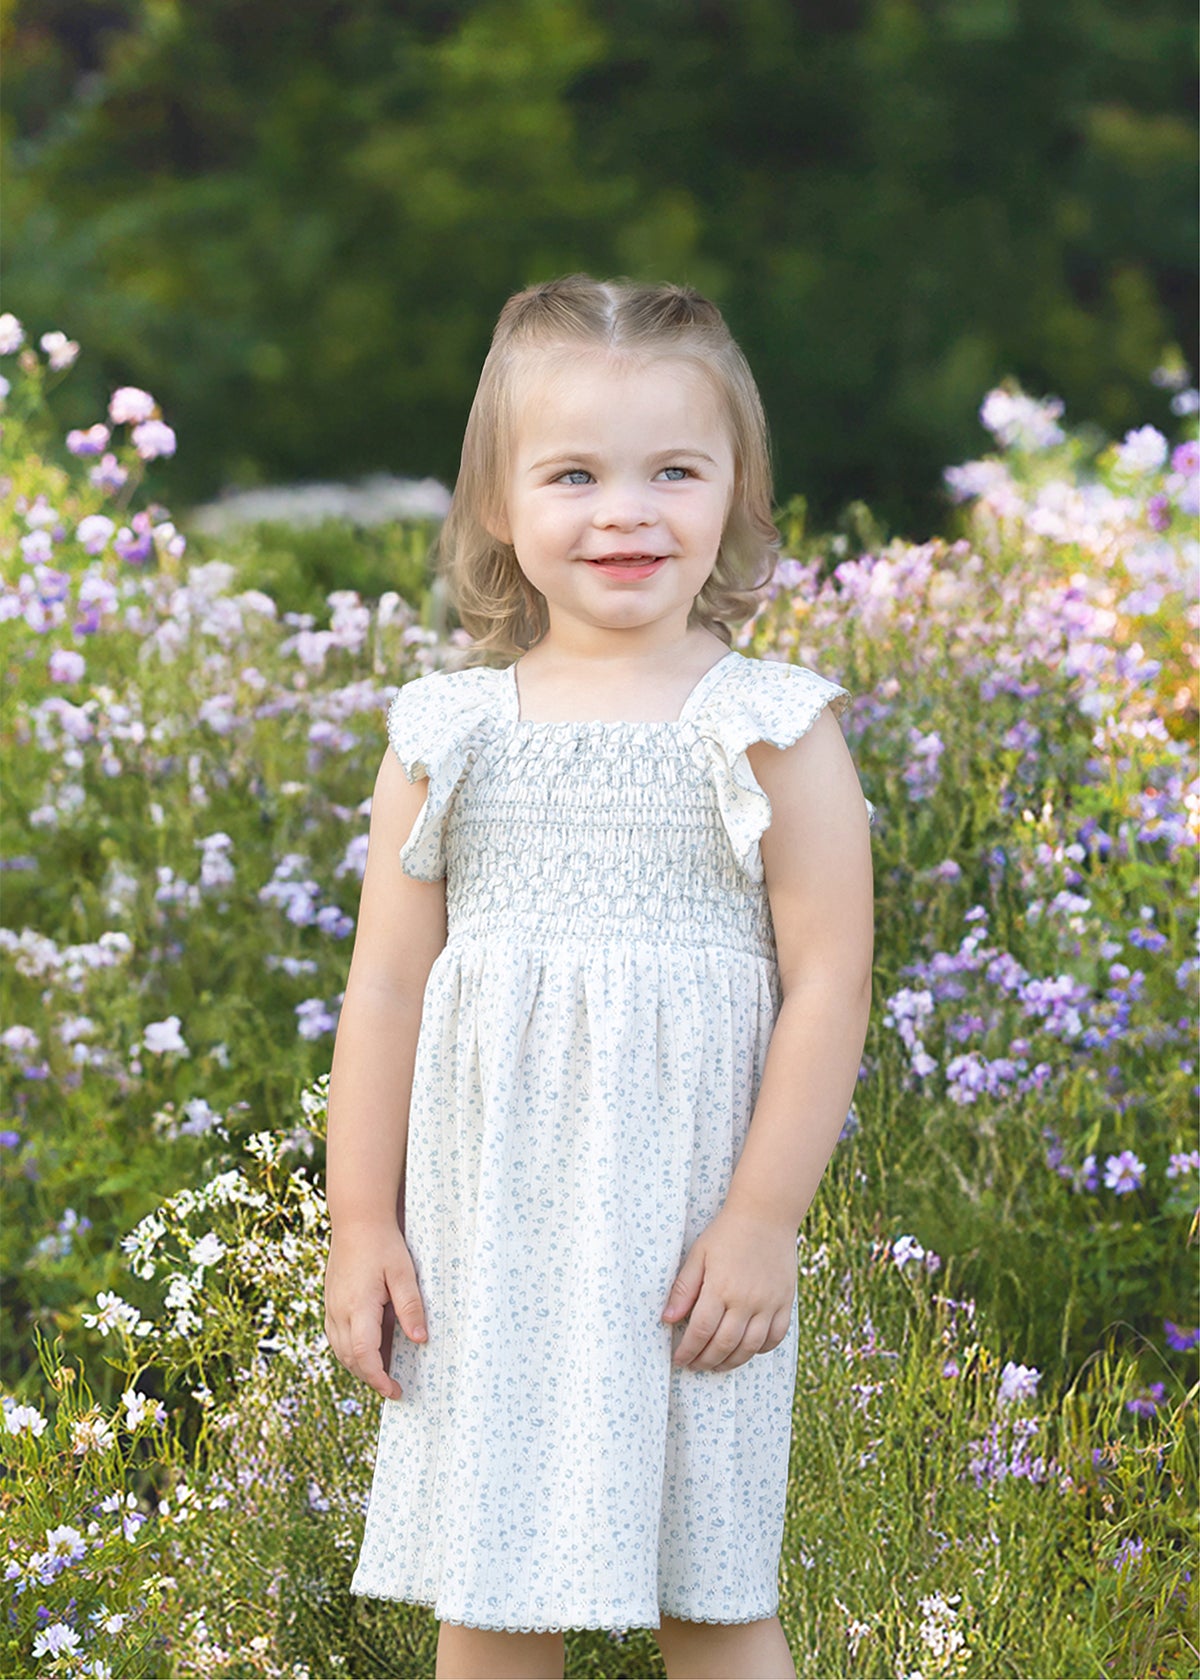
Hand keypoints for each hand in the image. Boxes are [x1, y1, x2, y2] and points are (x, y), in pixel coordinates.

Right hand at [324, 1222, 426, 1399]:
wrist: (356, 1220)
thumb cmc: (383, 1244)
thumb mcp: (404, 1273)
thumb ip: (411, 1307)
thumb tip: (420, 1340)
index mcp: (358, 1306)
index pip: (363, 1355)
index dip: (378, 1378)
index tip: (394, 1391)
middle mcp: (339, 1311)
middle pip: (349, 1359)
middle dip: (371, 1378)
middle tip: (394, 1388)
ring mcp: (331, 1307)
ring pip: (340, 1351)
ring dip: (360, 1367)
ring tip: (384, 1374)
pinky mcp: (330, 1303)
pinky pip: (337, 1337)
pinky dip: (351, 1351)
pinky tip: (369, 1350)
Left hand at [661, 1205, 796, 1371]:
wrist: (766, 1215)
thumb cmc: (726, 1233)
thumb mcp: (698, 1255)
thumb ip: (683, 1289)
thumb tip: (667, 1320)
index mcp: (720, 1288)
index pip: (700, 1331)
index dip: (688, 1350)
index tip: (679, 1358)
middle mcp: (746, 1300)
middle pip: (724, 1344)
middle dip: (706, 1361)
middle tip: (695, 1365)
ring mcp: (768, 1303)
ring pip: (749, 1347)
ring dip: (731, 1362)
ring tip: (716, 1365)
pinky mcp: (785, 1302)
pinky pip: (775, 1337)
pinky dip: (760, 1350)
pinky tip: (746, 1350)